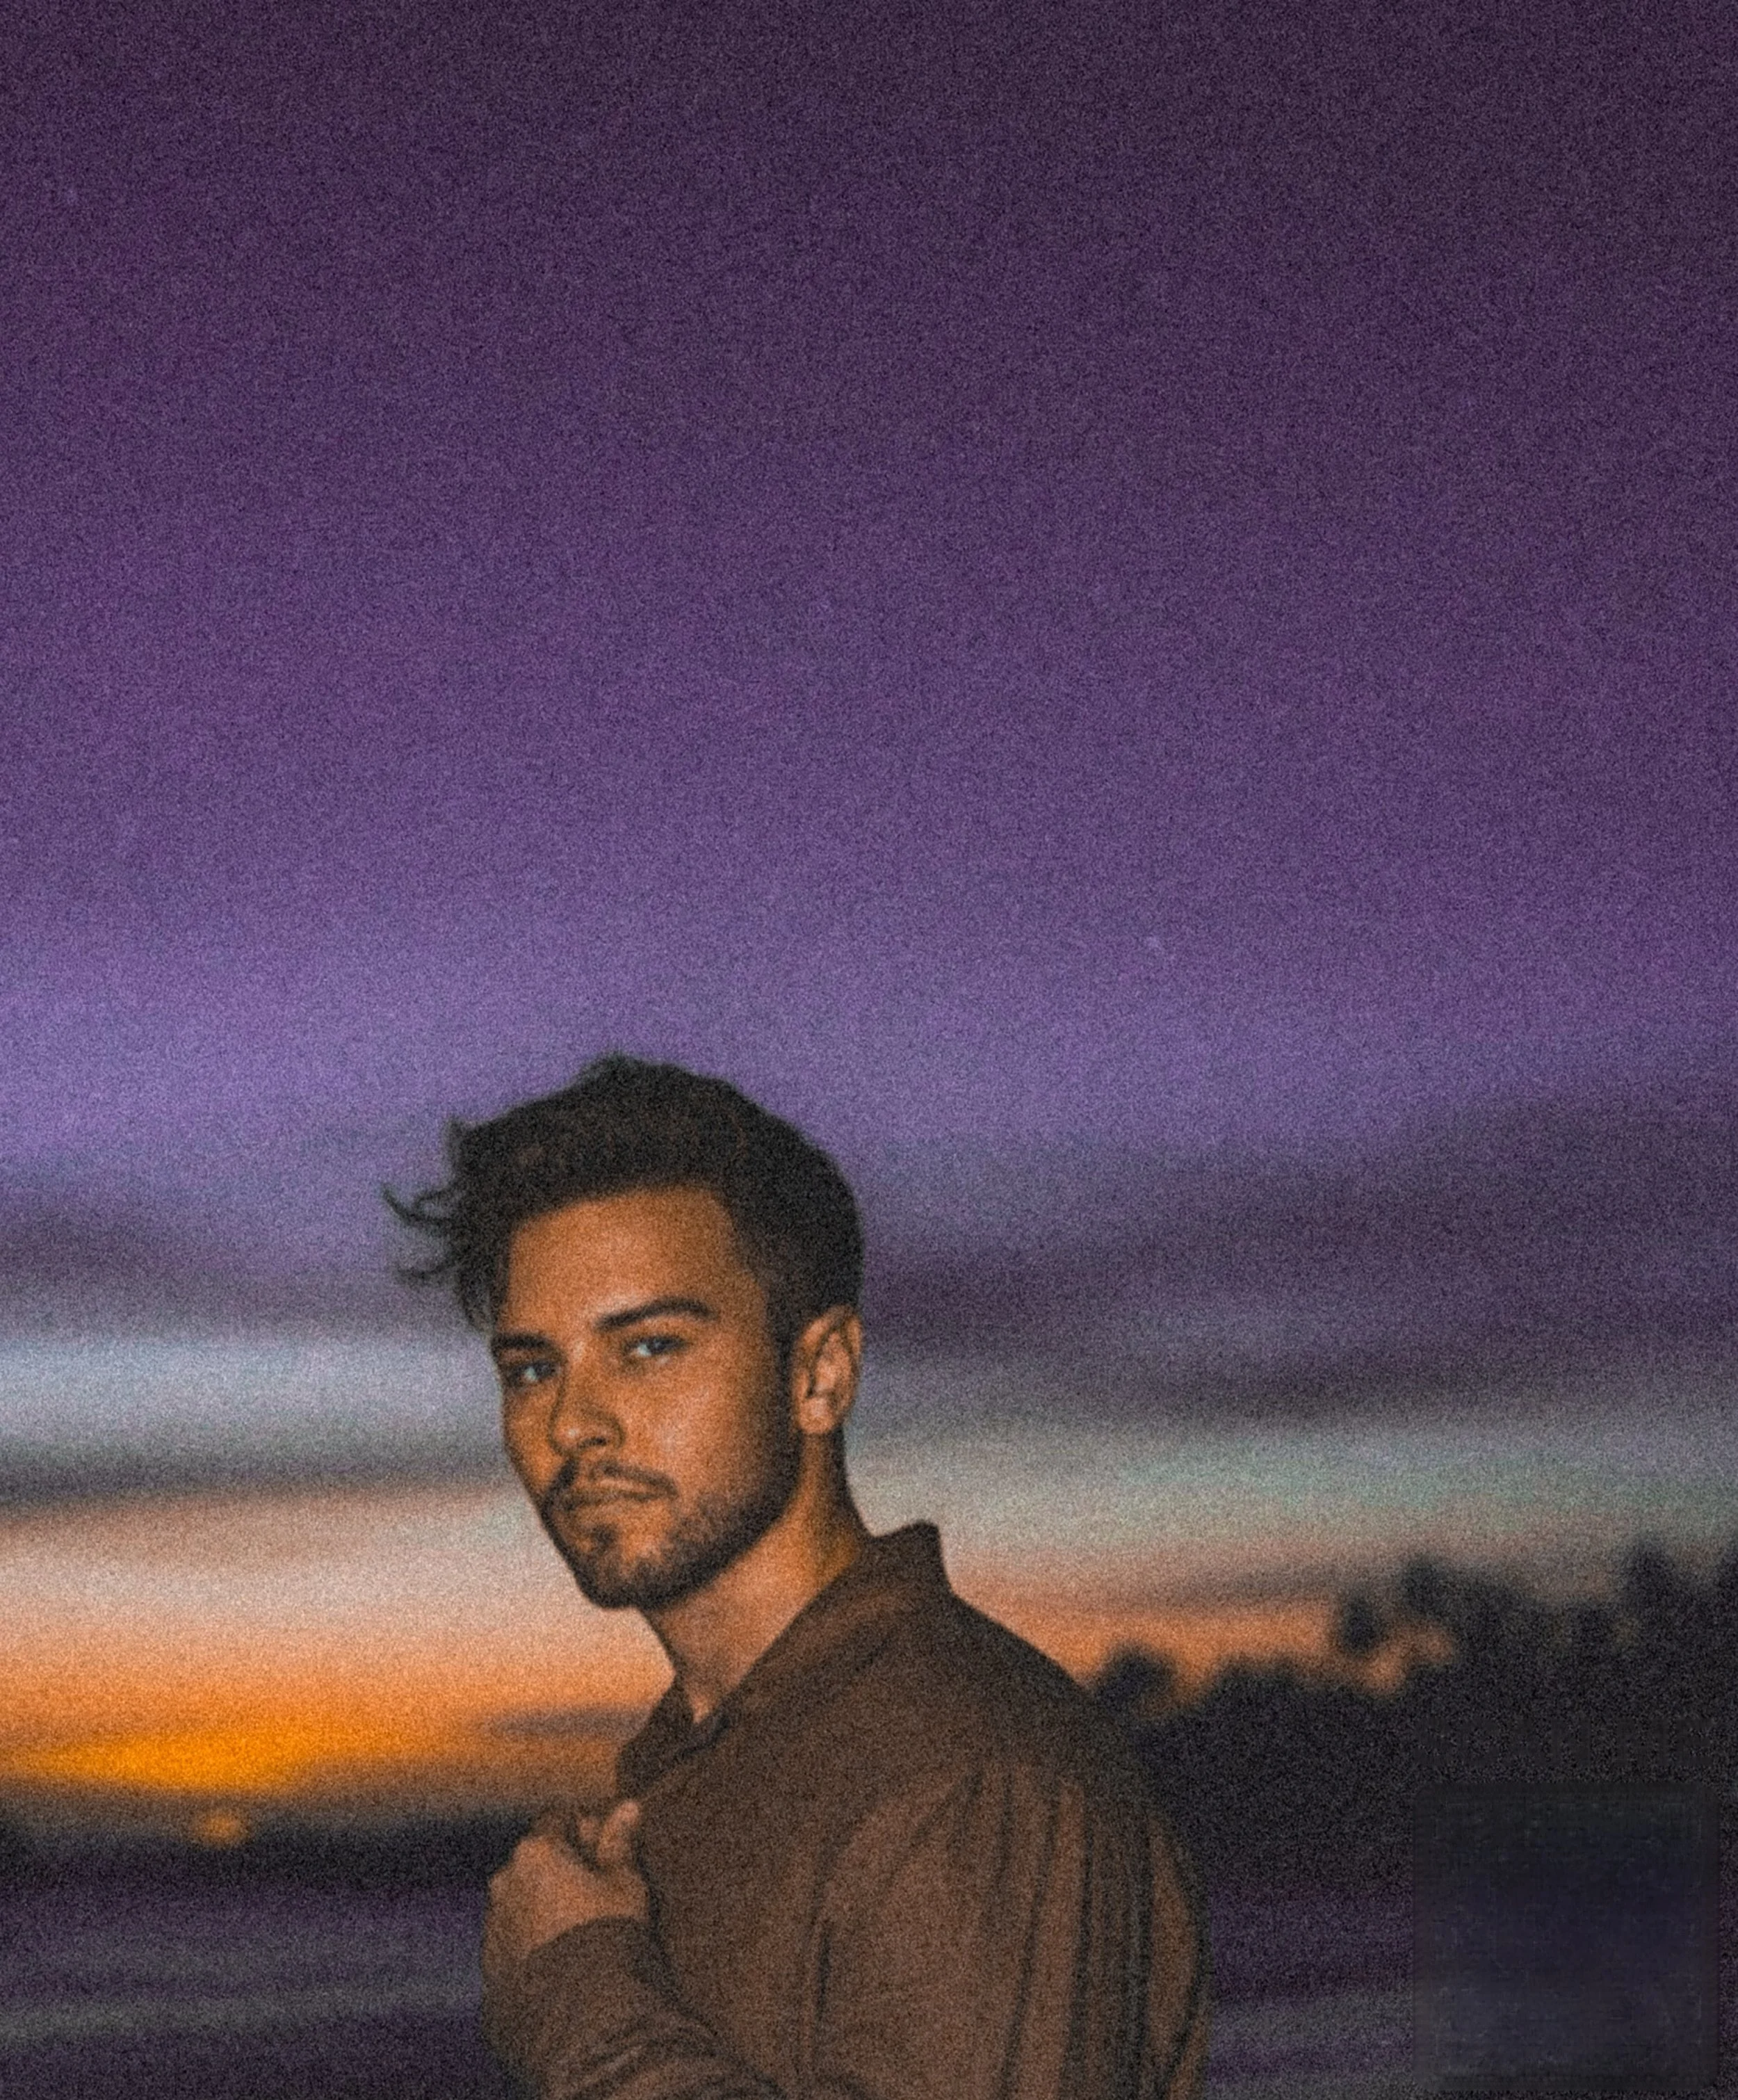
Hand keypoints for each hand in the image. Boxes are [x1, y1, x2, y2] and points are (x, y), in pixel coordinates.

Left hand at [483, 1798, 648, 1990]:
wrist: (575, 2010)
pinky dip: (531, 1935)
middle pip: (536, 1858)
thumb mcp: (624, 1885)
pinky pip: (513, 1934)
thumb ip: (620, 1843)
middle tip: (595, 1891)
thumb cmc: (606, 1934)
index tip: (606, 1851)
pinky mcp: (490, 1960)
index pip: (559, 1818)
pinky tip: (558, 1953)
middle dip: (561, 1867)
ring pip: (522, 1897)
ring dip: (543, 1902)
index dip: (586, 1830)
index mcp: (536, 1851)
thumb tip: (629, 1806)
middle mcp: (505, 1879)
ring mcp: (493, 1921)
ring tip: (576, 1928)